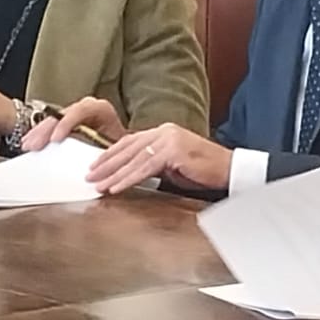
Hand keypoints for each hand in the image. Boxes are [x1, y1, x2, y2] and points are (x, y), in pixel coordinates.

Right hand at [21, 96, 127, 152]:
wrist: (123, 146)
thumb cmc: (121, 146)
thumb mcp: (114, 148)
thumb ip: (103, 151)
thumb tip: (92, 164)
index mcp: (100, 109)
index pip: (80, 110)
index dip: (66, 124)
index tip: (55, 139)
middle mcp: (86, 107)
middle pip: (62, 114)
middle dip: (45, 130)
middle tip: (34, 145)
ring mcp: (75, 113)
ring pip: (53, 119)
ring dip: (39, 132)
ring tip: (27, 145)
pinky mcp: (67, 122)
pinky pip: (50, 125)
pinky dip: (39, 134)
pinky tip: (29, 142)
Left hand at [85, 123, 233, 194]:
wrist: (230, 169)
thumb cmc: (204, 170)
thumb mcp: (174, 164)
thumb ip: (154, 163)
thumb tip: (131, 172)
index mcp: (164, 132)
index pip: (131, 141)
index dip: (111, 153)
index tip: (95, 166)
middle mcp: (165, 131)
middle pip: (128, 148)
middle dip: (106, 163)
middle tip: (89, 176)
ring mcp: (169, 139)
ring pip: (134, 158)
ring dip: (113, 174)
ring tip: (98, 185)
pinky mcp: (174, 151)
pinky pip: (146, 167)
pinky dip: (128, 179)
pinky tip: (116, 187)